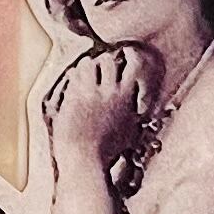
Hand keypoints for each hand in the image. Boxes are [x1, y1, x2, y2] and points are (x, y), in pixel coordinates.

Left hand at [47, 47, 137, 173]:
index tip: (127, 54)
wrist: (85, 160)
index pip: (134, 67)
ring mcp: (90, 94)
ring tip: (86, 72)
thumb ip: (134, 116)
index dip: (131, 56)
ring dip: (87, 66)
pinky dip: (74, 76)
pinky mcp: (73, 97)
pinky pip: (73, 76)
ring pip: (88, 63)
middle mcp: (110, 93)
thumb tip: (140, 108)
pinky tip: (74, 80)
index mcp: (126, 100)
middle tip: (101, 67)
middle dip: (104, 61)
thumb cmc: (107, 151)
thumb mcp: (129, 133)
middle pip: (108, 60)